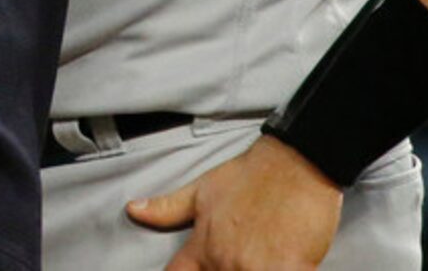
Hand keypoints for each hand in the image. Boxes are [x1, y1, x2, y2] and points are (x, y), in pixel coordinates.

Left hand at [127, 135, 342, 269]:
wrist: (294, 166)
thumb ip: (167, 209)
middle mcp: (226, 262)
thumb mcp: (202, 190)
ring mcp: (257, 270)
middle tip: (231, 258)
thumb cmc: (250, 177)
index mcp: (203, 246)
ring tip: (251, 260)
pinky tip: (277, 265)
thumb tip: (133, 210)